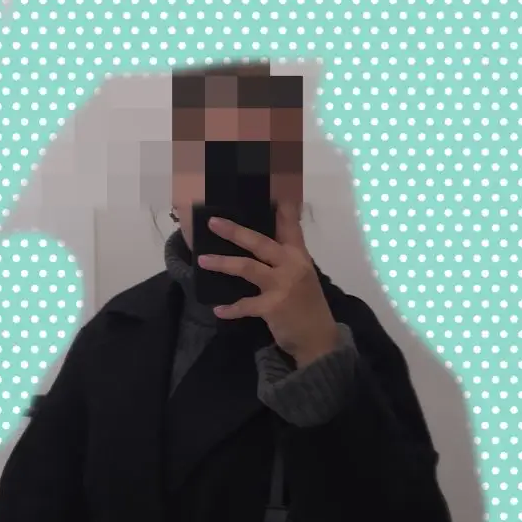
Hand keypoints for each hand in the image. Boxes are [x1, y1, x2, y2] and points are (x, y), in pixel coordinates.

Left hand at [197, 203, 339, 367]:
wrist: (318, 339)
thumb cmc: (306, 306)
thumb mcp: (302, 275)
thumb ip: (285, 257)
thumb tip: (261, 242)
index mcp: (299, 255)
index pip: (290, 223)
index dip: (280, 204)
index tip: (271, 181)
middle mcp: (291, 265)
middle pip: (259, 242)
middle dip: (235, 231)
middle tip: (213, 222)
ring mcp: (282, 286)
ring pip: (247, 268)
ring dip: (223, 263)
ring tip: (203, 260)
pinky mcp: (273, 307)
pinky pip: (246, 305)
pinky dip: (231, 308)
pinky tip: (218, 310)